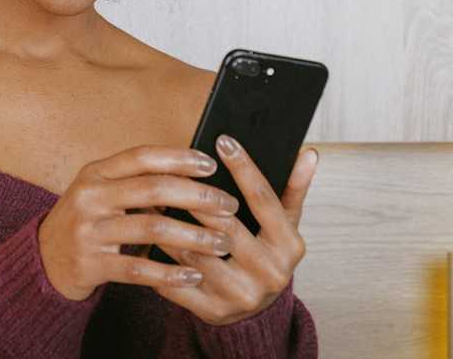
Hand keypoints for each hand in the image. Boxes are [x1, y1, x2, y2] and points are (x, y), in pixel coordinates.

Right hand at [37, 145, 242, 300]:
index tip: (212, 165)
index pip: (142, 156)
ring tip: (222, 243)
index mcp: (95, 172)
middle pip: (152, 188)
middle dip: (197, 196)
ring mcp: (88, 231)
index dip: (178, 158)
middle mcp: (90, 196)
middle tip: (229, 205)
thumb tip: (193, 174)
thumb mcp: (101, 192)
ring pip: (150, 228)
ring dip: (193, 235)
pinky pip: (137, 269)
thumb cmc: (87, 221)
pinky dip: (169, 273)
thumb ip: (136, 182)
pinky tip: (194, 275)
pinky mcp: (90, 264)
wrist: (44, 260)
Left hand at [151, 135, 318, 325]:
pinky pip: (177, 280)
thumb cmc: (265, 254)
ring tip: (150, 199)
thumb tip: (309, 153)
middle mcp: (270, 274)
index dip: (244, 167)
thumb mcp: (283, 224)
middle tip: (170, 170)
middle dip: (195, 196)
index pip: (264, 199)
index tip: (223, 140)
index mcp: (290, 247)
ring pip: (194, 251)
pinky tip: (143, 237)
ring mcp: (241, 295)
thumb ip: (292, 189)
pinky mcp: (212, 311)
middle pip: (225, 225)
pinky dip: (157, 258)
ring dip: (168, 224)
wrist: (253, 312)